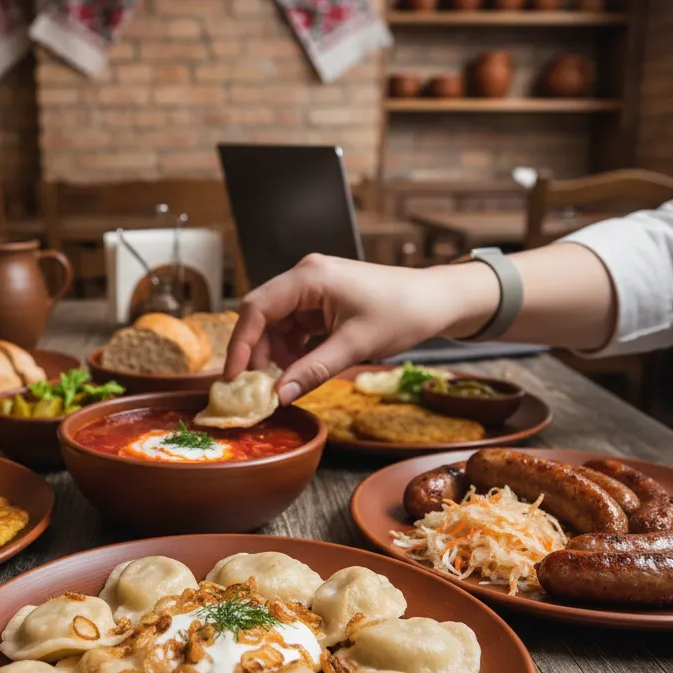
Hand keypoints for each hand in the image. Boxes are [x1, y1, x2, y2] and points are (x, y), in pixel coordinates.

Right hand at [225, 255, 490, 404]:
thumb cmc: (402, 313)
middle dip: (256, 352)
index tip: (235, 378)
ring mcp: (313, 288)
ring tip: (284, 381)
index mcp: (308, 277)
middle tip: (255, 388)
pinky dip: (292, 349)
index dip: (241, 345)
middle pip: (261, 315)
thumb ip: (312, 370)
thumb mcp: (354, 346)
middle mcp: (305, 276)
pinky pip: (294, 325)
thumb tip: (278, 395)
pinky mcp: (322, 301)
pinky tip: (299, 369)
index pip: (257, 309)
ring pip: (276, 323)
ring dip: (275, 353)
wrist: (437, 301)